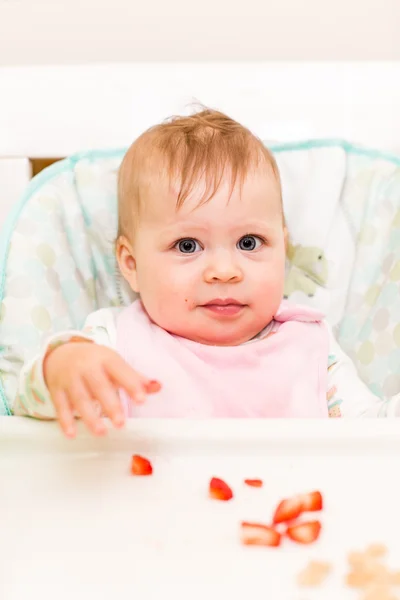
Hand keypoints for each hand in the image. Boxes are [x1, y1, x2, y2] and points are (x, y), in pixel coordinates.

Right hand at [43, 341, 159, 437]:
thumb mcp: (114, 364)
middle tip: (121, 424)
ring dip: (90, 416)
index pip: (120, 370)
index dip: (131, 384)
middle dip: (110, 405)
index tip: (142, 400)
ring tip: (101, 432)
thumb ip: (135, 378)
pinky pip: (60, 405)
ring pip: (80, 398)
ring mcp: (70, 378)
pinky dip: (65, 420)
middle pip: (99, 386)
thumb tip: (158, 387)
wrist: (61, 353)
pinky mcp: (57, 389)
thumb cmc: (95, 362)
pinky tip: (71, 434)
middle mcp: (87, 367)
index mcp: (106, 359)